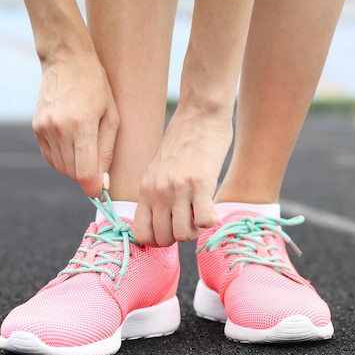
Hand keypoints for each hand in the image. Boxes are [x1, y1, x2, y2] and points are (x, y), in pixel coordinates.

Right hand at [32, 54, 118, 197]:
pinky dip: (61, 157)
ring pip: (60, 167)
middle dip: (86, 175)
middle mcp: (60, 129)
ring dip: (74, 166)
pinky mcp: (36, 127)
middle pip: (72, 173)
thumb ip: (106, 151)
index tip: (100, 192)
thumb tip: (101, 183)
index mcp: (82, 125)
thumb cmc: (96, 86)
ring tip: (84, 145)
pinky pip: (49, 157)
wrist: (66, 59)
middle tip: (96, 162)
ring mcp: (44, 128)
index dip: (93, 188)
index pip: (84, 172)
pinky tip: (71, 141)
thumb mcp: (112, 116)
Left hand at [133, 106, 232, 246]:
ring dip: (196, 230)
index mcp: (145, 188)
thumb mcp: (158, 168)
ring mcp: (178, 187)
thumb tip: (163, 223)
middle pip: (164, 238)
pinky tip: (212, 205)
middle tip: (190, 220)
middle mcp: (158, 190)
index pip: (141, 235)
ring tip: (201, 212)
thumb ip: (156, 194)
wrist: (200, 114)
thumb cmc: (183, 142)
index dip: (158, 240)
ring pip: (184, 234)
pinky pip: (204, 221)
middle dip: (179, 237)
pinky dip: (210, 220)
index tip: (171, 229)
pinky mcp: (201, 182)